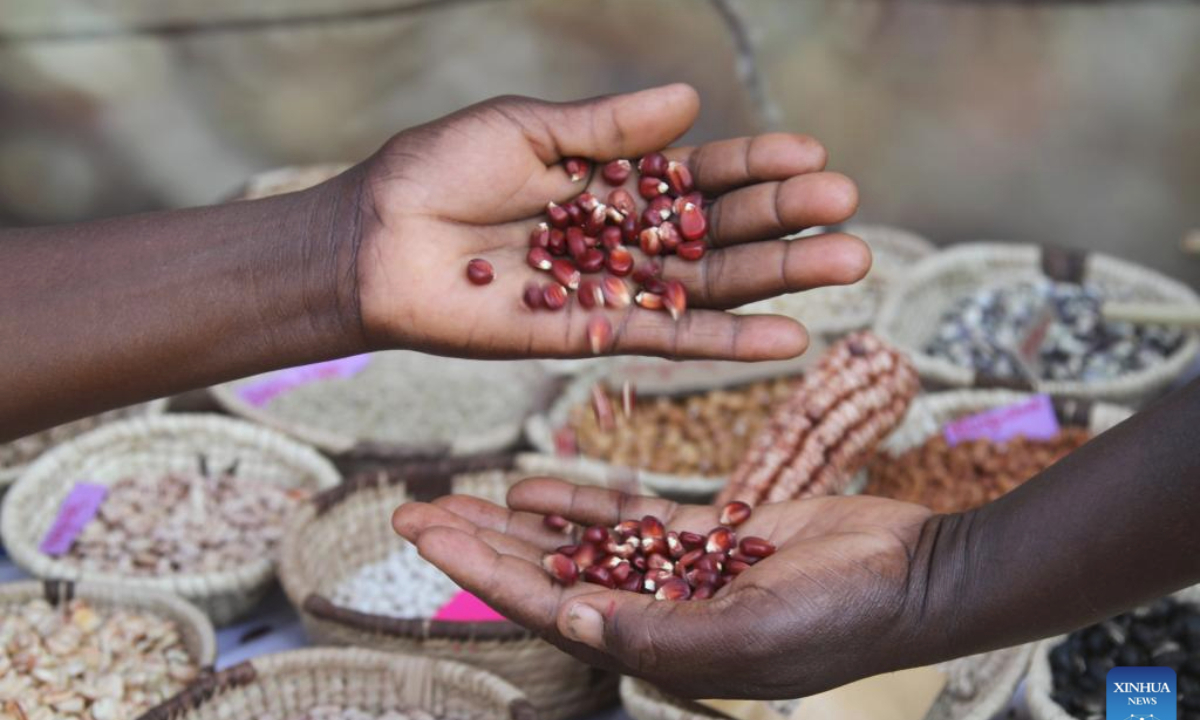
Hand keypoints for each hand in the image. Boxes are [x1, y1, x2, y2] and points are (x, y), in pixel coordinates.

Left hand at [348, 83, 865, 361]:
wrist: (376, 240)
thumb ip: (607, 130)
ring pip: (708, 286)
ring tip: (848, 263)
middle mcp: (621, 235)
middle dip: (783, 219)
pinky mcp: (588, 333)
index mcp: (610, 178)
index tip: (811, 156)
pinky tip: (785, 338)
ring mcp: (610, 286)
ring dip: (776, 279)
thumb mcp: (526, 131)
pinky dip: (724, 342)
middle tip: (848, 209)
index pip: (699, 173)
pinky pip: (666, 339)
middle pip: (718, 230)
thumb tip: (692, 102)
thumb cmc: (438, 171)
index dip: (754, 165)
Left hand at [392, 478, 937, 698]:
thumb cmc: (843, 617)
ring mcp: (677, 575)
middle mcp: (654, 615)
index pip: (547, 609)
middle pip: (546, 577)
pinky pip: (626, 520)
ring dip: (518, 525)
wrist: (913, 576)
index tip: (425, 535)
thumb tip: (571, 620)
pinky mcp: (705, 538)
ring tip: (457, 496)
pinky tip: (535, 487)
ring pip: (577, 547)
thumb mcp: (750, 635)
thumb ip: (658, 633)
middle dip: (478, 546)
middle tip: (412, 510)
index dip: (482, 573)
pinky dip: (581, 503)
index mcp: (655, 648)